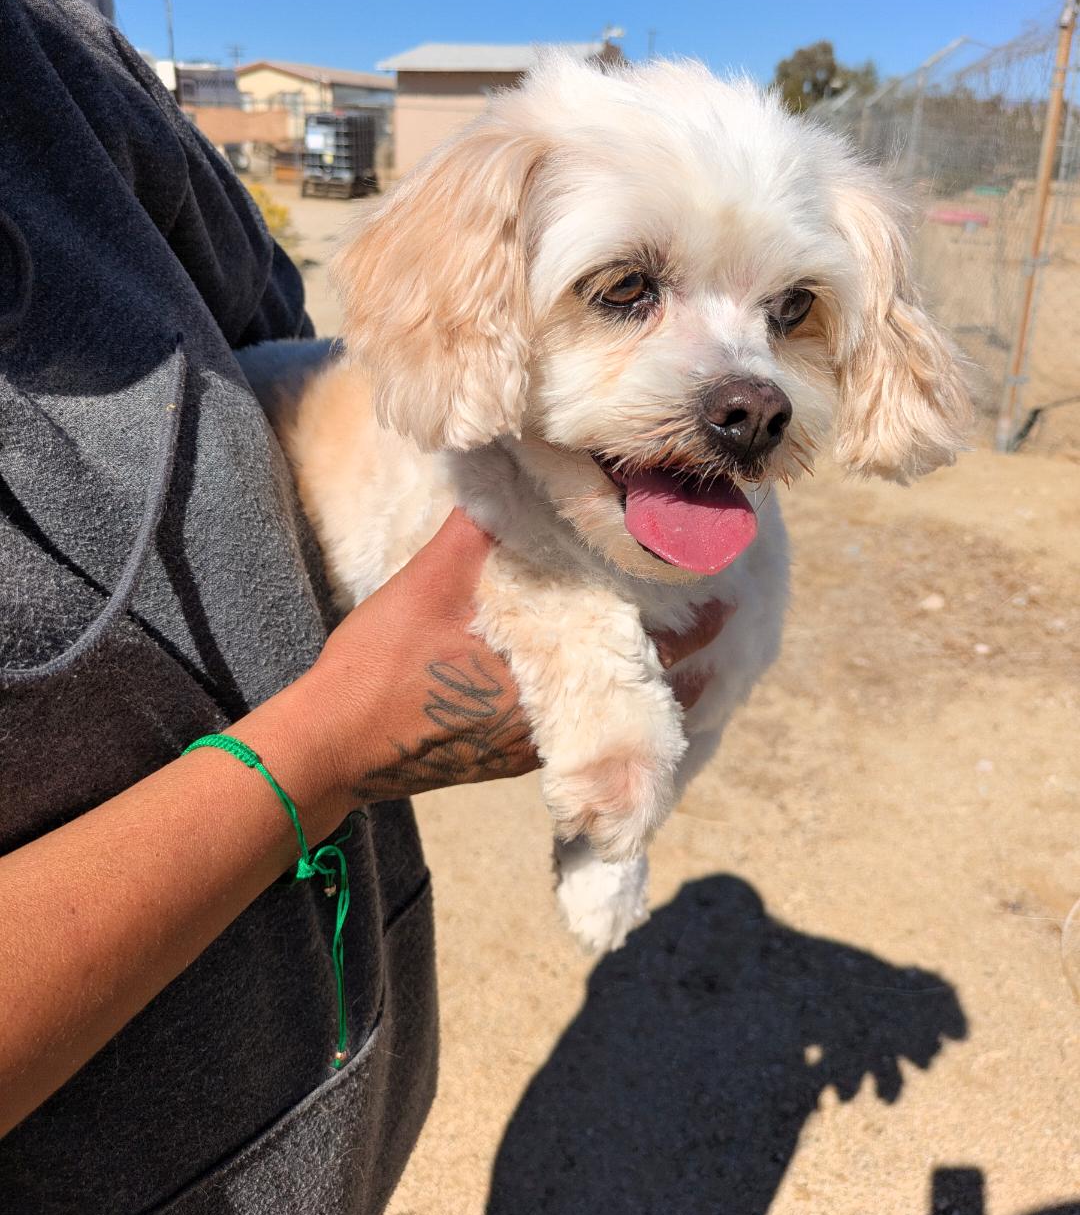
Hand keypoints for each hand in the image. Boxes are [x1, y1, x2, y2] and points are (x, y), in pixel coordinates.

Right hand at [314, 513, 731, 801]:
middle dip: (680, 650)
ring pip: (616, 712)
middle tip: (708, 605)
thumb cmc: (384, 665)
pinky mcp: (511, 755)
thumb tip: (503, 459)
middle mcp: (558, 721)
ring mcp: (535, 745)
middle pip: (650, 691)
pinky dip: (599, 694)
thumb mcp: (432, 580)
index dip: (697, 625)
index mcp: (554, 677)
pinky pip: (579, 723)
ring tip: (666, 631)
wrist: (334, 749)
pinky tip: (592, 663)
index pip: (658, 656)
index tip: (724, 589)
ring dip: (643, 676)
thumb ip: (479, 524)